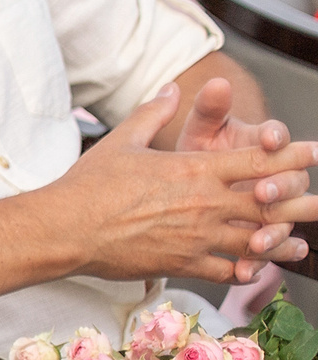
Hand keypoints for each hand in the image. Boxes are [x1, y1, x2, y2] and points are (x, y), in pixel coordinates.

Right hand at [47, 83, 317, 283]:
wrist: (66, 229)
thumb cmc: (89, 185)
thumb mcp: (123, 141)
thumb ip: (154, 114)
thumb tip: (171, 88)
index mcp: (194, 169)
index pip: (257, 161)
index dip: (290, 156)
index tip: (313, 152)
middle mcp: (204, 204)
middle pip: (269, 203)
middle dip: (300, 201)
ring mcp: (197, 237)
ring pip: (256, 241)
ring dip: (281, 242)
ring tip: (300, 244)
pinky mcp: (183, 264)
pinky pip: (227, 270)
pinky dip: (245, 270)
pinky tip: (254, 270)